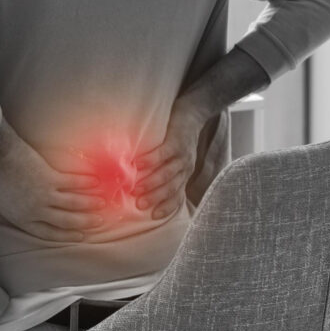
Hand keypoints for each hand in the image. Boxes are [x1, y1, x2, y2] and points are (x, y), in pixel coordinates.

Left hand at [0, 123, 104, 242]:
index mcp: (22, 219)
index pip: (48, 232)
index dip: (66, 235)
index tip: (80, 236)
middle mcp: (37, 211)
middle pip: (66, 220)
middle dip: (84, 222)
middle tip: (98, 222)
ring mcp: (45, 194)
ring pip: (74, 203)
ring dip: (90, 204)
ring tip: (103, 204)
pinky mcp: (50, 177)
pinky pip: (73, 183)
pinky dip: (85, 183)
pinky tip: (95, 183)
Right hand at [131, 103, 206, 219]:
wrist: (193, 113)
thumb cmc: (177, 138)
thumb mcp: (176, 159)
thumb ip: (164, 172)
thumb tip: (140, 185)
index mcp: (184, 176)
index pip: (177, 196)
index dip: (166, 207)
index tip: (152, 216)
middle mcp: (185, 169)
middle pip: (171, 188)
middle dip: (155, 198)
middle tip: (139, 205)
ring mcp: (182, 155)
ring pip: (167, 173)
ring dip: (152, 183)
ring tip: (136, 189)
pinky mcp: (176, 141)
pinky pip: (163, 152)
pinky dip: (150, 160)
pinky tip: (137, 164)